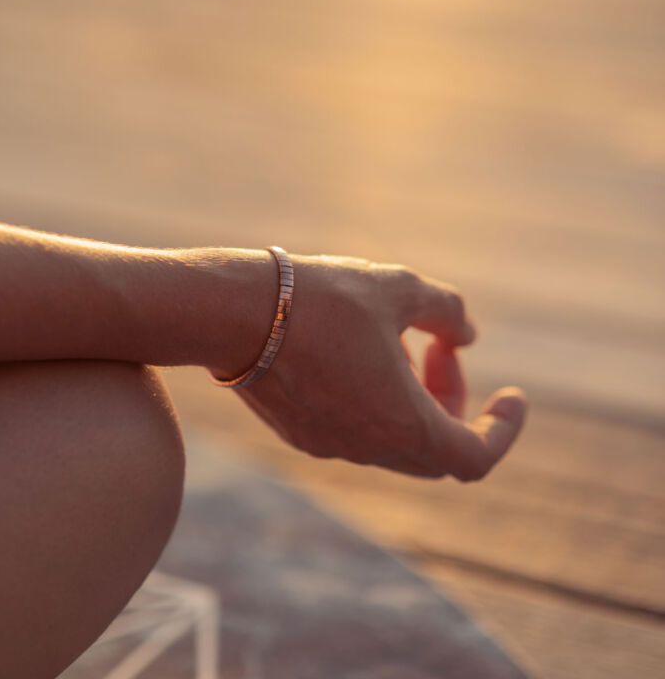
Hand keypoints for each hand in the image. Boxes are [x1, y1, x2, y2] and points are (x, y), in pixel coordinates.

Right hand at [236, 254, 526, 479]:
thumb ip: (446, 312)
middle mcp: (369, 448)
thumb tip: (467, 334)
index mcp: (403, 425)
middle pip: (436, 448)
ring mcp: (330, 446)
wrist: (230, 312)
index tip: (513, 395)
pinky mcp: (300, 433)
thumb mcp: (398, 287)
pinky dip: (376, 399)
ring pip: (394, 437)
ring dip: (412, 396)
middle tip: (438, 345)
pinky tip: (354, 347)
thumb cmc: (322, 298)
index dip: (503, 429)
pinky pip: (357, 428)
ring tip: (393, 334)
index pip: (476, 457)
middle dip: (450, 399)